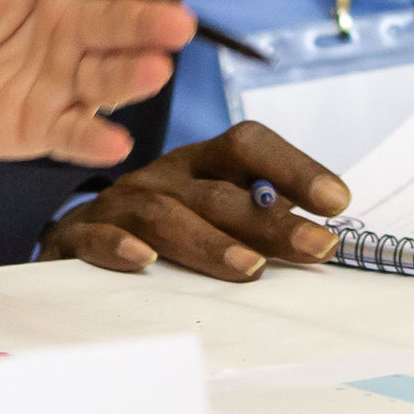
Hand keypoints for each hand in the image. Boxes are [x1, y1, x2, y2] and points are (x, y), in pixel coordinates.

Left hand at [0, 0, 195, 167]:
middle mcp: (78, 25)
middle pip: (121, 21)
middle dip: (150, 22)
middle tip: (177, 23)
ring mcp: (68, 77)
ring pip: (110, 76)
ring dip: (135, 75)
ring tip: (155, 70)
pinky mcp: (48, 125)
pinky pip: (75, 133)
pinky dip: (94, 139)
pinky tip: (114, 143)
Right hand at [43, 122, 347, 279]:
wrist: (76, 242)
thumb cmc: (163, 232)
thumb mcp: (212, 217)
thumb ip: (260, 223)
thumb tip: (325, 240)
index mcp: (200, 164)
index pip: (247, 146)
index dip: (294, 167)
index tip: (337, 200)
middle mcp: (163, 176)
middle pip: (217, 190)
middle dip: (270, 219)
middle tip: (316, 245)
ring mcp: (118, 205)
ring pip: (164, 214)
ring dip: (209, 241)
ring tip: (249, 267)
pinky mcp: (77, 237)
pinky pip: (95, 237)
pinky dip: (118, 247)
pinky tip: (144, 260)